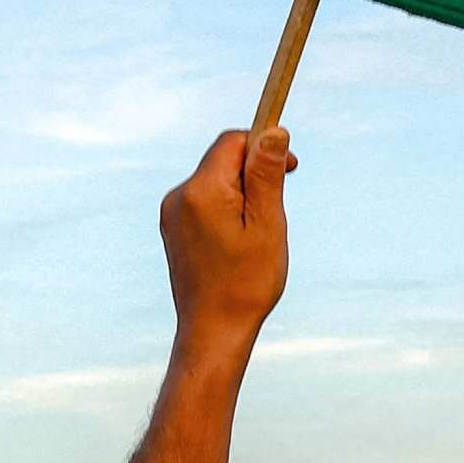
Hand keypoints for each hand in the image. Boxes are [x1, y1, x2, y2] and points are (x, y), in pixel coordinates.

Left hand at [160, 127, 294, 346]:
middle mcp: (179, 195)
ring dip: (242, 194)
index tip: (291, 169)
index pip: (233, 141)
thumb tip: (274, 131)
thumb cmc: (246, 283)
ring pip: (216, 181)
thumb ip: (267, 175)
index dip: (264, 146)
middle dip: (254, 174)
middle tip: (275, 211)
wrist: (213, 331)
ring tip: (256, 234)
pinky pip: (204, 201)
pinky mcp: (173, 227)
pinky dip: (227, 209)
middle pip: (223, 160)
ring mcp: (172, 212)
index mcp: (202, 191)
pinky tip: (238, 242)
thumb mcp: (267, 225)